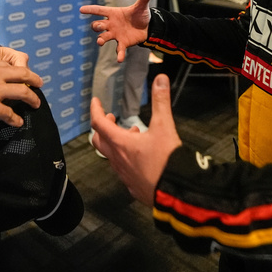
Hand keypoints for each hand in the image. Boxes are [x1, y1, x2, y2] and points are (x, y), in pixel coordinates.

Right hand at [0, 46, 41, 132]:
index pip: (11, 60)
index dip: (22, 67)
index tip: (24, 74)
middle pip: (23, 74)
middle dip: (34, 80)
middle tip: (39, 84)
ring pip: (22, 92)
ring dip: (32, 99)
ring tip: (35, 104)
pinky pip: (11, 113)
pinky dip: (16, 119)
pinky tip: (17, 122)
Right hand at [81, 0, 153, 61]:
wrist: (147, 27)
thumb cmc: (139, 15)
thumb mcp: (142, 6)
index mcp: (113, 13)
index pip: (99, 10)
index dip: (90, 10)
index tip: (81, 10)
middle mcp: (111, 24)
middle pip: (98, 25)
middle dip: (96, 26)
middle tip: (99, 26)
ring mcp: (115, 34)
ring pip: (103, 37)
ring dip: (101, 39)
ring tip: (99, 42)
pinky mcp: (122, 43)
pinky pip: (118, 49)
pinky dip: (119, 54)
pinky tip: (119, 59)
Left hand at [90, 73, 181, 204]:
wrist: (176, 193)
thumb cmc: (167, 161)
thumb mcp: (164, 127)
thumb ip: (161, 102)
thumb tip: (160, 79)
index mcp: (121, 144)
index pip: (99, 123)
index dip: (96, 110)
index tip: (96, 102)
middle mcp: (118, 160)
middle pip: (99, 141)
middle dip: (103, 127)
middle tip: (112, 118)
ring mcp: (124, 175)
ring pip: (112, 156)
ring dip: (117, 142)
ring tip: (133, 134)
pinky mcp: (133, 185)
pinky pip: (123, 169)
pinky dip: (126, 158)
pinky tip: (140, 156)